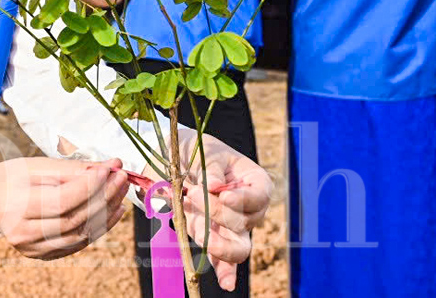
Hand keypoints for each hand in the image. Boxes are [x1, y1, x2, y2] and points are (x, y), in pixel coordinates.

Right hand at [0, 157, 128, 259]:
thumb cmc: (13, 178)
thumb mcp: (37, 165)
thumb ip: (73, 168)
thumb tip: (110, 167)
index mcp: (17, 206)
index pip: (61, 201)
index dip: (89, 187)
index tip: (110, 169)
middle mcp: (22, 233)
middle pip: (73, 220)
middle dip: (104, 197)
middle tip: (121, 178)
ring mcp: (32, 249)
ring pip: (80, 235)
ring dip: (106, 213)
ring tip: (120, 191)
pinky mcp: (42, 255)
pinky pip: (77, 243)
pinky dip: (98, 227)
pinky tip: (111, 210)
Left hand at [177, 133, 273, 291]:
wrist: (175, 162)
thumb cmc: (198, 151)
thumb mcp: (206, 151)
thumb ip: (212, 169)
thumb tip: (215, 187)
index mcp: (254, 181)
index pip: (260, 196)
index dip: (243, 199)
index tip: (222, 194)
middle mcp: (249, 208)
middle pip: (244, 222)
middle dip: (217, 212)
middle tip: (193, 194)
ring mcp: (234, 228)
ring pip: (238, 247)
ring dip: (217, 242)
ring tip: (198, 229)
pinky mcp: (216, 240)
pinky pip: (225, 261)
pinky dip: (226, 272)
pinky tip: (225, 283)